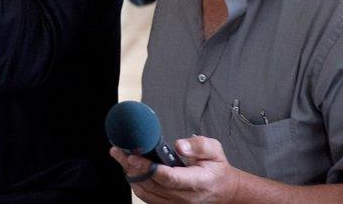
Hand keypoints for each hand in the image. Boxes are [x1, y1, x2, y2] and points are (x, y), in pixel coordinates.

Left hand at [110, 136, 240, 202]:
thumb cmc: (216, 169)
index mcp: (197, 182)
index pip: (170, 178)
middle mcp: (185, 197)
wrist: (224, 190)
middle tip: (119, 151)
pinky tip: (130, 169)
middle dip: (133, 167)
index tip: (134, 156)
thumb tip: (180, 145)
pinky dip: (136, 183)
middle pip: (153, 185)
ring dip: (131, 175)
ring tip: (120, 157)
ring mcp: (176, 203)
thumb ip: (199, 146)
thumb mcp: (215, 151)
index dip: (149, 168)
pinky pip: (147, 197)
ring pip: (146, 193)